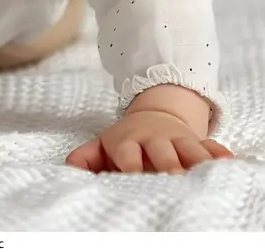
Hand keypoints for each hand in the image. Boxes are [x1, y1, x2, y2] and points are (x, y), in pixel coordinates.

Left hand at [66, 109, 233, 173]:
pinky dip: (219, 154)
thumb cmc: (125, 142)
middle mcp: (153, 139)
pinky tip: (228, 162)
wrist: (153, 116)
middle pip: (162, 152)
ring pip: (188, 149)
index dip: (130, 166)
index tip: (134, 179)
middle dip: (167, 165)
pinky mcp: (196, 141)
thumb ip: (84, 157)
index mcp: (128, 141)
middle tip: (173, 179)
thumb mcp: (102, 145)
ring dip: (195, 160)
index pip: (128, 153)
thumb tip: (67, 169)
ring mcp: (177, 139)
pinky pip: (211, 146)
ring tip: (202, 174)